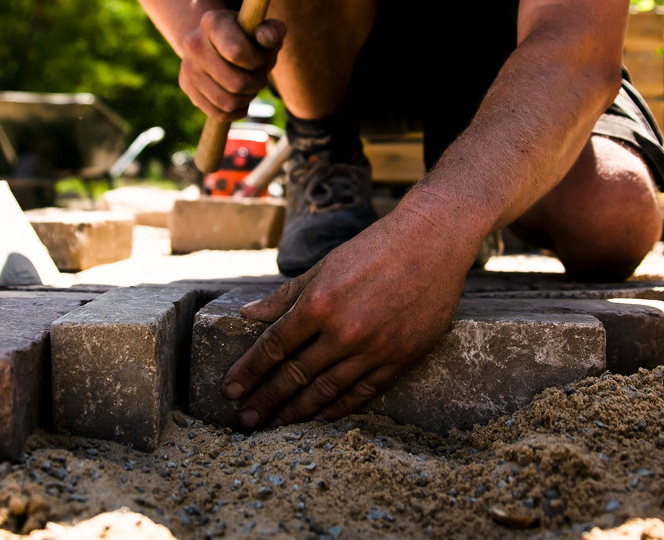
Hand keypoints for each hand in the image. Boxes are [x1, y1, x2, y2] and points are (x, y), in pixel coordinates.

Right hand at [178, 10, 285, 119]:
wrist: (217, 41)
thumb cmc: (249, 37)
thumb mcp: (265, 29)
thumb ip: (273, 31)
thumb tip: (266, 39)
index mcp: (213, 22)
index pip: (237, 52)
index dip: (257, 62)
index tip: (262, 59)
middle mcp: (194, 44)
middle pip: (236, 83)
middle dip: (257, 83)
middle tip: (260, 76)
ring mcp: (187, 67)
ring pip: (228, 102)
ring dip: (247, 98)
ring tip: (250, 85)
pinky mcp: (186, 86)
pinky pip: (219, 113)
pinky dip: (237, 110)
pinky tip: (241, 98)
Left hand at [221, 205, 477, 427]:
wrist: (433, 241)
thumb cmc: (375, 248)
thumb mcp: (325, 265)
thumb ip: (285, 296)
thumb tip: (248, 314)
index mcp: (319, 303)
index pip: (274, 347)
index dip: (249, 371)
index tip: (231, 390)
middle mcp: (344, 330)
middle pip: (295, 375)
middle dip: (267, 400)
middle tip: (246, 420)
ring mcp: (375, 347)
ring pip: (327, 390)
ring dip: (298, 410)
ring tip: (278, 423)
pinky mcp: (402, 357)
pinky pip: (364, 391)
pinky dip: (340, 407)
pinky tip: (322, 416)